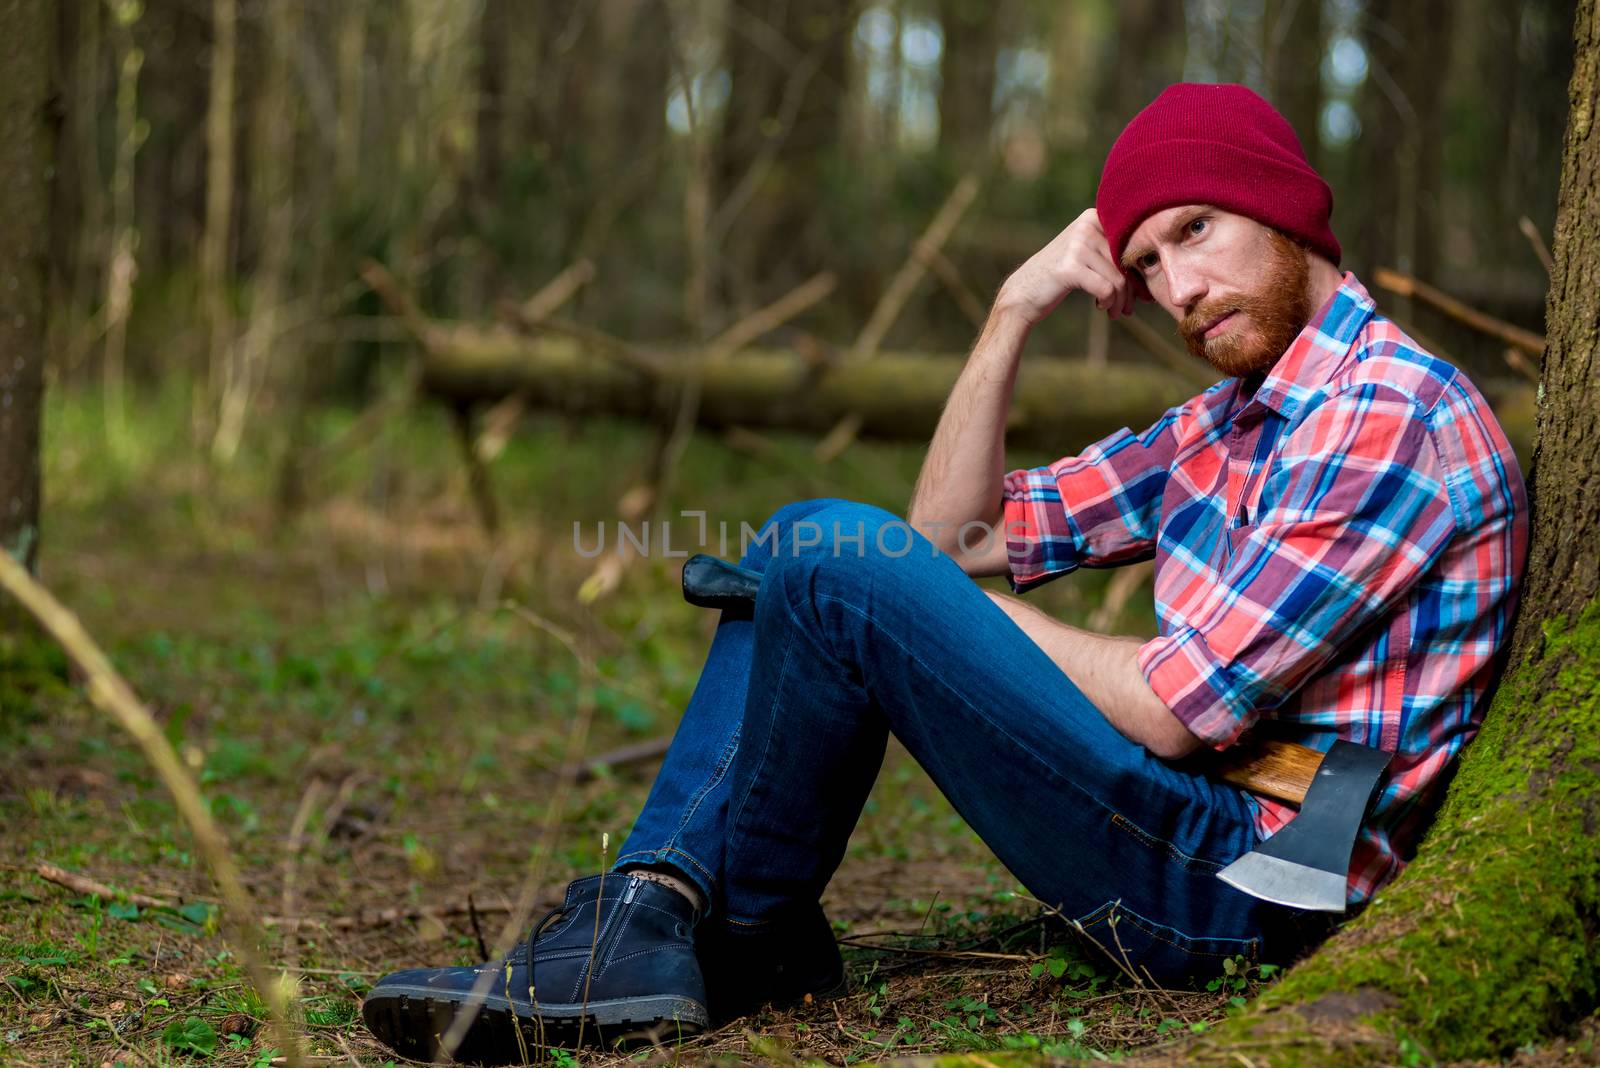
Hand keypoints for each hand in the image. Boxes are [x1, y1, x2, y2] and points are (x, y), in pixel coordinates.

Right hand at [996, 208, 1135, 326]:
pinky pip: (1106, 288)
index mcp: (1092, 217)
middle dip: (1129, 291)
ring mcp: (1077, 245)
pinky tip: (1101, 308)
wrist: (1022, 293)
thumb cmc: (1060, 277)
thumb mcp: (1085, 253)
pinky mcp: (1070, 267)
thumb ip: (1111, 250)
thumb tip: (1152, 264)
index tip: (1135, 292)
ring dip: (1120, 301)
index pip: (1129, 244)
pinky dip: (1108, 303)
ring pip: (1118, 279)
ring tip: (1114, 312)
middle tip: (1127, 309)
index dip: (1136, 270)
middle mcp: (1085, 225)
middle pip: (1125, 263)